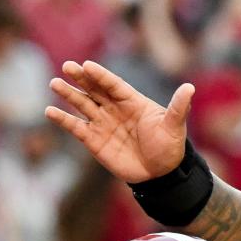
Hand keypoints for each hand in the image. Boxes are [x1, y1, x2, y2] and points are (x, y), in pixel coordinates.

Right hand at [47, 60, 193, 182]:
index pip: (113, 84)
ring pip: (83, 104)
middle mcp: (114, 109)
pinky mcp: (95, 141)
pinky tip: (50, 112)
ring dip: (69, 94)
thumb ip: (178, 107)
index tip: (87, 66)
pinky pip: (77, 128)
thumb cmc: (169, 147)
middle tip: (67, 67)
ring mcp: (103, 124)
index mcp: (132, 101)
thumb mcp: (174, 126)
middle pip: (95, 89)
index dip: (100, 75)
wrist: (160, 174)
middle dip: (81, 78)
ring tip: (55, 83)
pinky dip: (64, 120)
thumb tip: (190, 88)